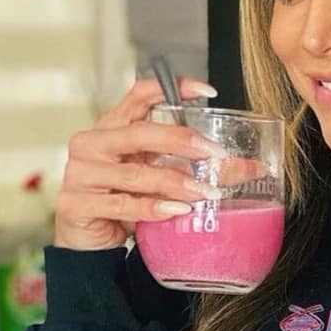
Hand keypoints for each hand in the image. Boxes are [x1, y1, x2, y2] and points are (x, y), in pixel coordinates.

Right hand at [55, 76, 222, 250]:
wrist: (89, 242)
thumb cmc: (125, 202)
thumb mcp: (159, 178)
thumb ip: (195, 168)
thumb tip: (253, 169)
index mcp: (111, 127)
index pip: (139, 94)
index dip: (172, 88)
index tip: (208, 92)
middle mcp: (91, 143)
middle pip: (140, 132)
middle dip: (182, 141)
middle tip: (216, 154)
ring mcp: (80, 173)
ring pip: (134, 174)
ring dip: (175, 182)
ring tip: (206, 192)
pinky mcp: (76, 204)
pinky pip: (122, 204)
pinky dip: (154, 208)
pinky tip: (178, 210)